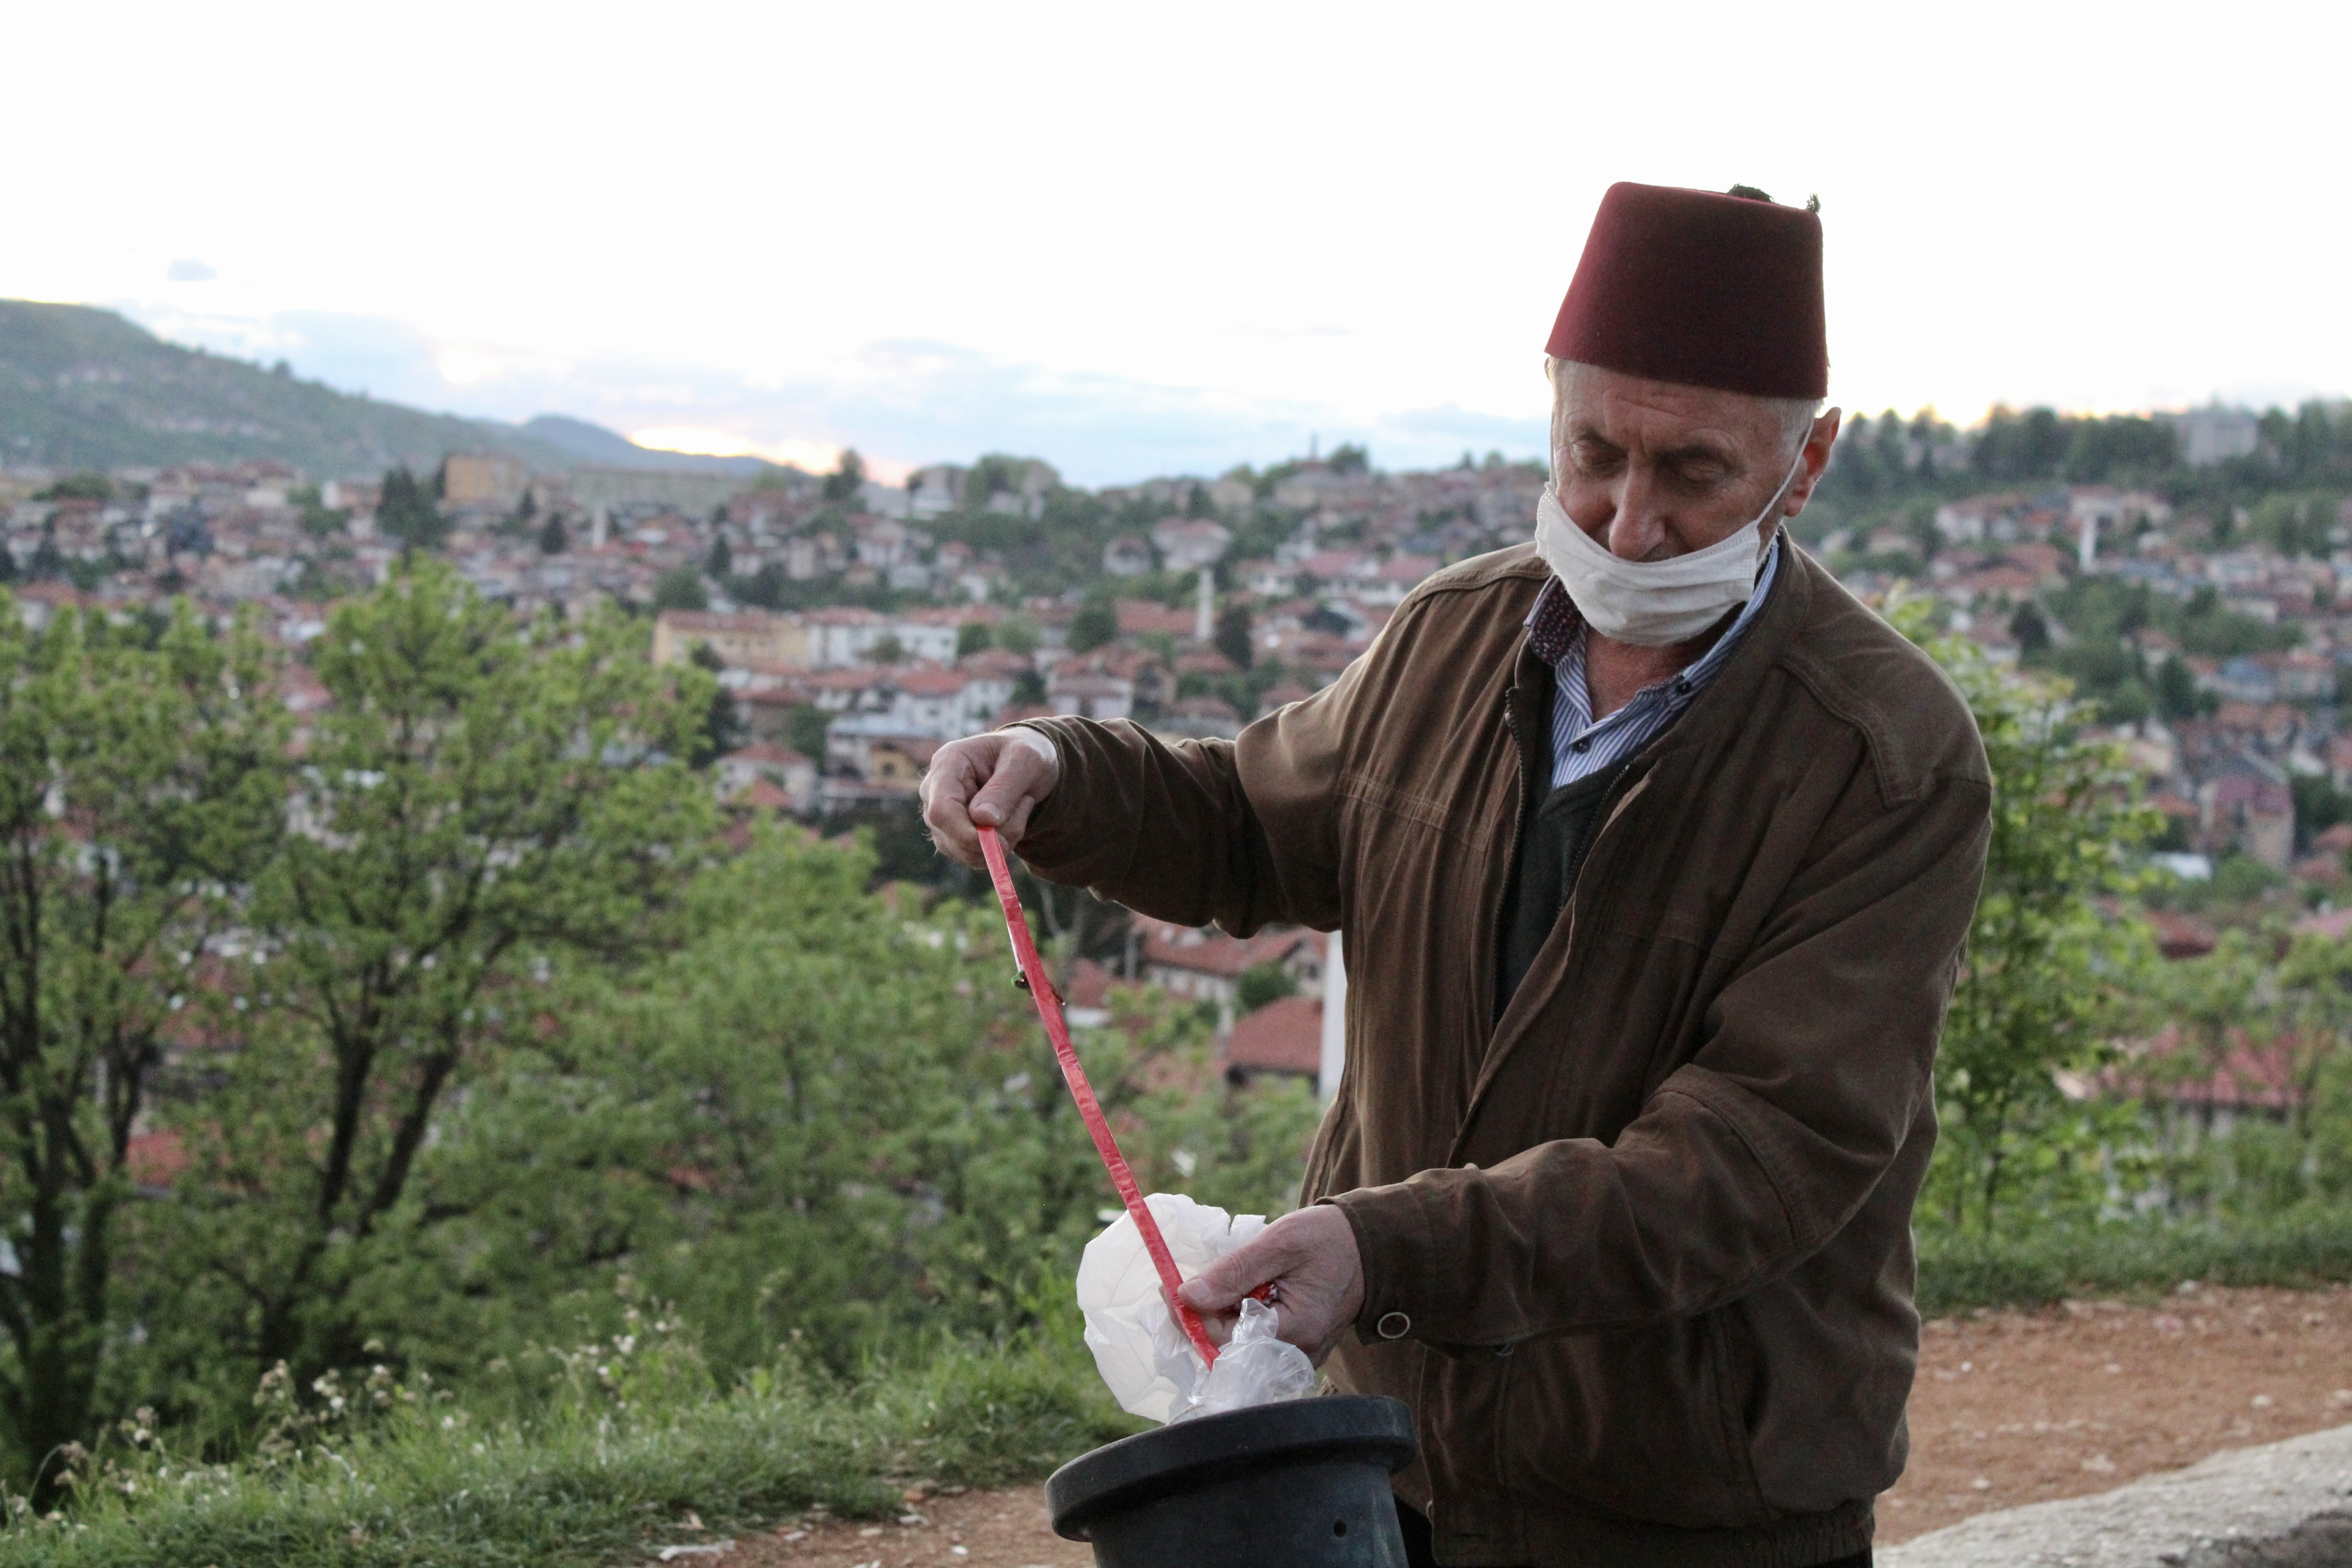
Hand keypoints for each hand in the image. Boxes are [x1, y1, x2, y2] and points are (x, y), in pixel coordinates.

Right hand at [921, 727, 1060, 867]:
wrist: (1025, 765)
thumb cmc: (1024, 755)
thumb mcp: (1026, 760)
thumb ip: (1004, 788)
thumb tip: (982, 820)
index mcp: (948, 763)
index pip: (941, 809)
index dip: (964, 833)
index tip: (997, 842)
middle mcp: (935, 790)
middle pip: (949, 834)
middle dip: (993, 835)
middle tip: (1026, 804)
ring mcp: (940, 814)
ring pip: (963, 850)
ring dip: (1002, 839)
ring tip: (1021, 805)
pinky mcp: (951, 834)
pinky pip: (973, 855)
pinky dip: (1000, 846)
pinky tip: (1011, 819)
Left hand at [1177, 1205, 1364, 1365]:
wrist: (1369, 1247)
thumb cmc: (1329, 1238)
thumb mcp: (1280, 1242)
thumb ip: (1235, 1270)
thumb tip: (1188, 1295)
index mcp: (1298, 1330)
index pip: (1227, 1339)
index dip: (1192, 1315)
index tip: (1170, 1286)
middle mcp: (1297, 1354)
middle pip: (1229, 1350)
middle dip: (1201, 1318)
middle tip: (1182, 1284)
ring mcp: (1298, 1356)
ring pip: (1238, 1348)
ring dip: (1216, 1317)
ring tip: (1209, 1284)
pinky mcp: (1295, 1349)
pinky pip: (1253, 1343)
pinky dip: (1235, 1320)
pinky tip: (1231, 1295)